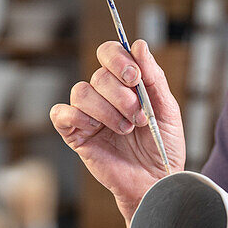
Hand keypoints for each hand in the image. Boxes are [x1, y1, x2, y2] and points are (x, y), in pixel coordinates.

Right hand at [50, 39, 184, 223]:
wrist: (156, 182)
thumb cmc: (163, 147)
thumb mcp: (167, 110)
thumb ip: (154, 78)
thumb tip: (139, 45)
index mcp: (125, 84)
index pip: (110, 53)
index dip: (118, 59)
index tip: (135, 78)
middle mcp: (104, 95)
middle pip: (98, 75)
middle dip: (121, 95)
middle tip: (138, 117)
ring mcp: (88, 114)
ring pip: (81, 92)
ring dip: (106, 110)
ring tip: (125, 130)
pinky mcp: (75, 134)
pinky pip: (60, 114)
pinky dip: (76, 117)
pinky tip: (95, 130)